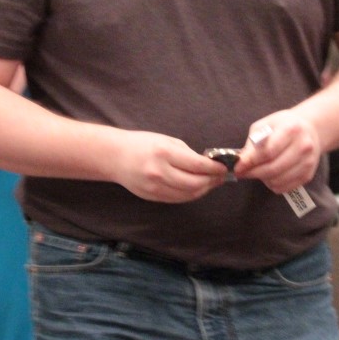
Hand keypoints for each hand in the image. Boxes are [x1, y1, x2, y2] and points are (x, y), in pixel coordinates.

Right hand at [111, 131, 226, 202]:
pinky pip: (178, 199)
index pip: (197, 166)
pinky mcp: (152, 197)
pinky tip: (196, 188)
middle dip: (212, 181)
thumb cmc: (141, 144)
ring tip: (211, 183)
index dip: (214, 169)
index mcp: (164, 153)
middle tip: (220, 177)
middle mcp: (160, 172)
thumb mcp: (166, 140)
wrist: (115, 157)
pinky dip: (191, 195)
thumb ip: (186, 153)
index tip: (223, 168)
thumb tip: (207, 165)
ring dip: (203, 190)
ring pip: (188, 195)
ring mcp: (155, 187)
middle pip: (196, 184)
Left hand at [232, 109, 320, 193]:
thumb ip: (253, 143)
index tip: (237, 167)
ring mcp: (307, 162)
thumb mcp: (265, 125)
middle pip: (273, 168)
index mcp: (291, 129)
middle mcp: (303, 146)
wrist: (309, 129)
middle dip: (253, 173)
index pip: (268, 151)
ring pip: (277, 180)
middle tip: (240, 173)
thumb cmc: (282, 126)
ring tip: (256, 171)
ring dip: (262, 179)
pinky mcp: (308, 175)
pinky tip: (268, 176)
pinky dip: (272, 184)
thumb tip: (241, 162)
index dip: (250, 161)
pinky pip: (284, 188)